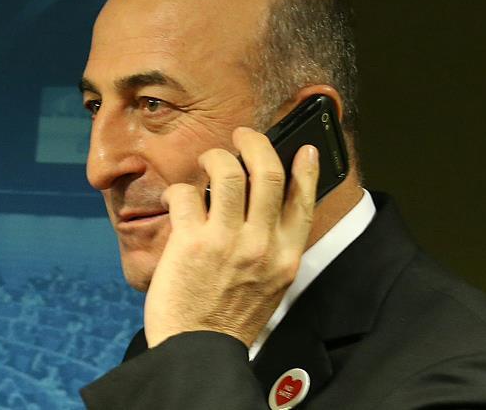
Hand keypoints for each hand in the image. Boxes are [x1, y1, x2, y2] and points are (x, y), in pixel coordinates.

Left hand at [143, 126, 319, 347]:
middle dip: (255, 143)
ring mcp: (227, 240)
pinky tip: (178, 199)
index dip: (306, 169)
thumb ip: (272, 248)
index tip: (305, 149)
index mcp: (286, 256)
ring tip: (209, 162)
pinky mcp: (192, 241)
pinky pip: (187, 193)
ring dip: (216, 157)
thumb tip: (265, 210)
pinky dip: (180, 190)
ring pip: (228, 172)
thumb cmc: (230, 317)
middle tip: (242, 136)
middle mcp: (262, 244)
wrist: (199, 350)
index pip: (304, 200)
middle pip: (267, 172)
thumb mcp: (270, 284)